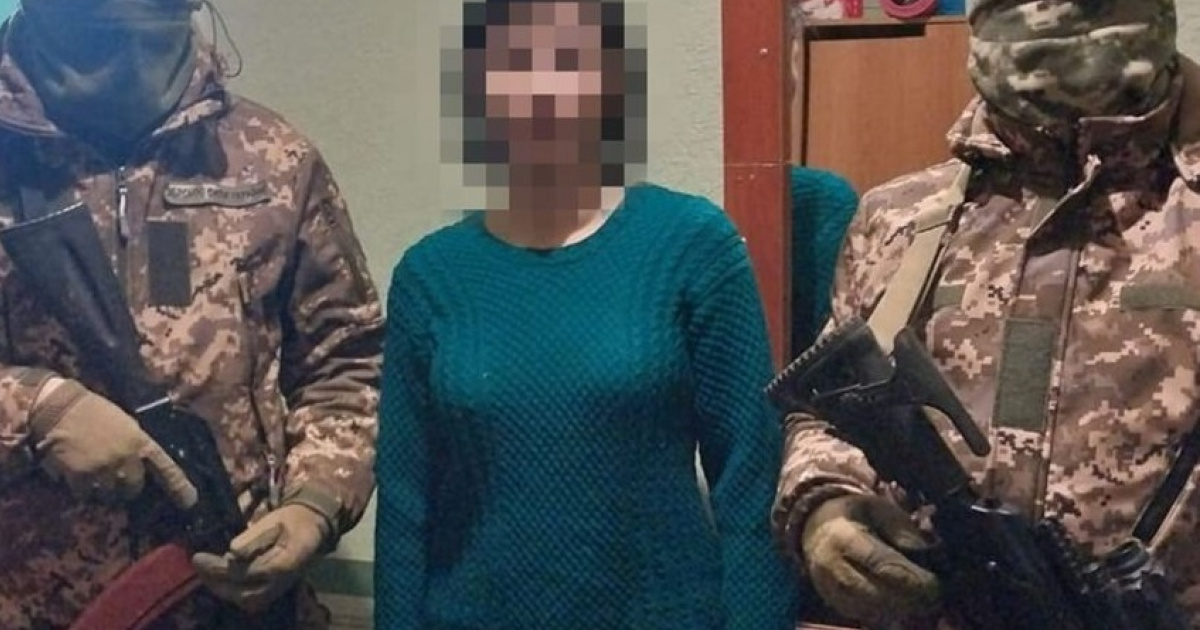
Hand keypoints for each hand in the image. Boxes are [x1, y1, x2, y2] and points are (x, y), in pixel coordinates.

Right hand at [31, 378, 196, 507]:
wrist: (62, 408)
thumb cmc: (96, 412)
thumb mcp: (127, 425)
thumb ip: (136, 446)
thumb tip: (141, 467)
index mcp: (141, 443)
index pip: (167, 469)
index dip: (179, 487)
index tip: (190, 502)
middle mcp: (126, 458)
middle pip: (133, 488)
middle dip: (127, 488)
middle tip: (117, 480)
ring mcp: (104, 469)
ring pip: (109, 494)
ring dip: (103, 490)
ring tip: (94, 474)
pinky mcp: (80, 476)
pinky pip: (86, 494)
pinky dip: (83, 489)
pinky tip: (78, 475)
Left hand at [192, 503, 331, 612]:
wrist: (312, 527)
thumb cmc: (292, 521)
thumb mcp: (274, 520)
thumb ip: (254, 537)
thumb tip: (232, 552)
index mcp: (284, 564)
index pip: (246, 572)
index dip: (220, 568)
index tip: (198, 557)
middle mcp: (282, 582)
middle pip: (244, 594)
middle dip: (216, 582)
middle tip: (198, 564)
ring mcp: (279, 590)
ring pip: (247, 601)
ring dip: (222, 589)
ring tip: (204, 572)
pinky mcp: (274, 591)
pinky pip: (250, 600)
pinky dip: (231, 592)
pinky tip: (217, 579)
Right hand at [801, 494, 939, 624]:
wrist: (815, 527)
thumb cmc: (855, 516)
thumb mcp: (878, 508)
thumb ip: (901, 529)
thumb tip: (925, 553)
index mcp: (844, 537)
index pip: (881, 564)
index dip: (912, 579)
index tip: (936, 584)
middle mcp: (831, 566)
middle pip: (876, 594)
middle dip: (911, 600)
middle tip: (935, 598)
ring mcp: (829, 588)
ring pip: (871, 611)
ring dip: (902, 611)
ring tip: (924, 605)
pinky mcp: (833, 602)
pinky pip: (864, 617)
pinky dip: (888, 615)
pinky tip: (905, 608)